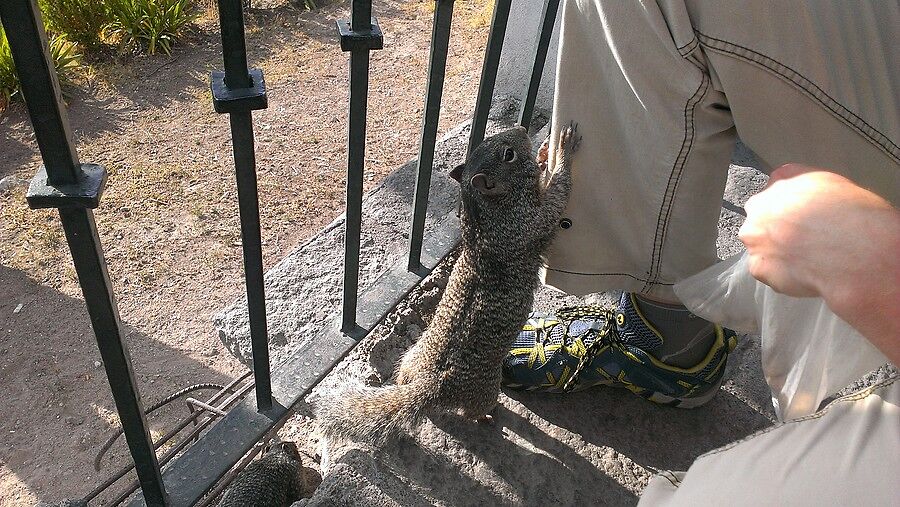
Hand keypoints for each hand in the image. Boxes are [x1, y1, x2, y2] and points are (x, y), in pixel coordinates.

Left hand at [739, 164, 899, 361]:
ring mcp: (756, 236)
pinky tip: (803, 278)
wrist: (857, 256)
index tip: (802, 219)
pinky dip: (779, 275)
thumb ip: (816, 192)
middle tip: (805, 245)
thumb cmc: (863, 219)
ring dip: (774, 253)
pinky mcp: (757, 266)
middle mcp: (763, 203)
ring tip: (806, 264)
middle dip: (775, 228)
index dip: (790, 205)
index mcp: (788, 176)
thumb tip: (808, 200)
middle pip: (761, 214)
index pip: (777, 185)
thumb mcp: (842, 189)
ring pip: (759, 244)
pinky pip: (765, 269)